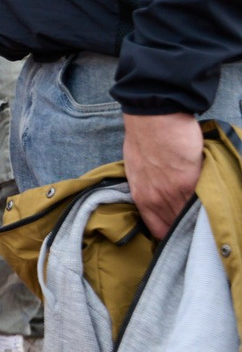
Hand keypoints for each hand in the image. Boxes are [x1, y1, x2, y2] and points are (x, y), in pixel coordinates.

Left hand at [124, 112, 203, 238]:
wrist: (153, 119)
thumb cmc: (143, 138)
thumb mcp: (137, 169)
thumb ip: (149, 187)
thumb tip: (161, 195)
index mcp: (141, 197)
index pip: (157, 229)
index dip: (170, 232)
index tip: (180, 231)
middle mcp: (156, 200)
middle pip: (175, 227)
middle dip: (187, 228)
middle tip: (197, 226)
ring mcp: (173, 193)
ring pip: (190, 217)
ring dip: (199, 218)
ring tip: (208, 217)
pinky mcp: (190, 182)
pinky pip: (201, 202)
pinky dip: (208, 204)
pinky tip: (214, 204)